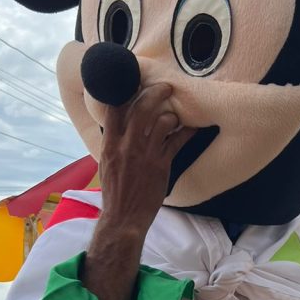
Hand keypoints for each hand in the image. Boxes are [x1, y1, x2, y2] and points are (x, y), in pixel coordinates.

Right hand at [98, 83, 195, 233]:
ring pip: (162, 121)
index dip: (125, 90)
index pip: (115, 108)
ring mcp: (145, 155)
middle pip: (142, 107)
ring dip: (172, 114)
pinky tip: (193, 128)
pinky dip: (187, 132)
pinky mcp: (161, 165)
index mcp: (110, 144)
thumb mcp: (106, 164)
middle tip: (167, 87)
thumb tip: (118, 129)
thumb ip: (113, 144)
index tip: (135, 81)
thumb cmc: (114, 193)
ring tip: (176, 116)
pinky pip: (177, 141)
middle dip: (156, 92)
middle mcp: (127, 146)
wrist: (124, 218)